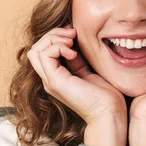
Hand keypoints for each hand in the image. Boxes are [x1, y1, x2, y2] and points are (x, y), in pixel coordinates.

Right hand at [27, 26, 126, 145]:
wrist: (109, 113)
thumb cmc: (105, 94)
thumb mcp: (87, 69)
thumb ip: (77, 58)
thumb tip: (73, 39)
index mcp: (57, 76)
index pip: (43, 50)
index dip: (56, 36)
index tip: (75, 33)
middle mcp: (50, 79)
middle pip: (36, 48)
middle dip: (53, 34)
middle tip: (73, 33)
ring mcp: (50, 81)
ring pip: (35, 50)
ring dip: (54, 39)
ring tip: (72, 41)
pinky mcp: (55, 82)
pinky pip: (44, 55)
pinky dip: (58, 47)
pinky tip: (74, 53)